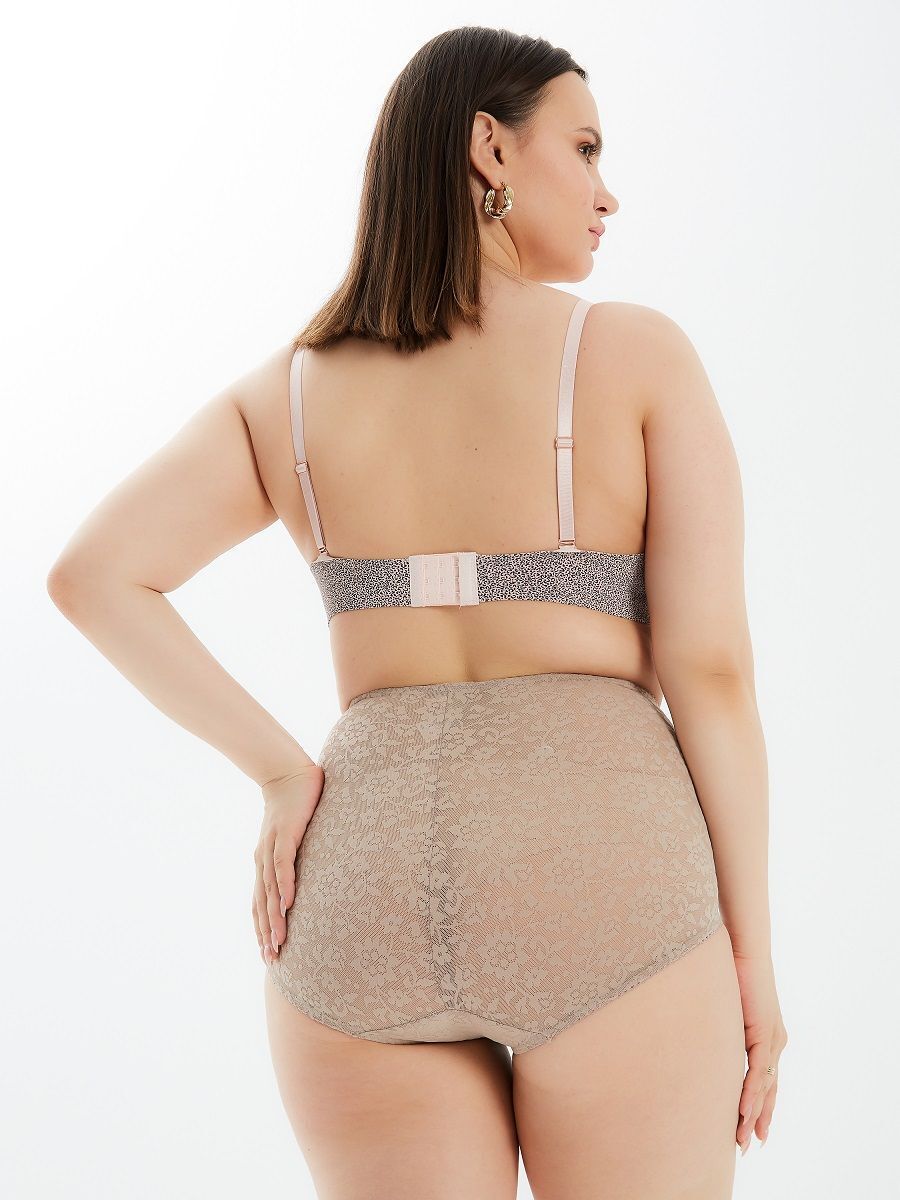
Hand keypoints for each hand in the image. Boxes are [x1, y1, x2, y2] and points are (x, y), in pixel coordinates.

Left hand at [252, 765, 324, 964]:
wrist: (288, 775)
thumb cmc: (295, 807)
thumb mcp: (295, 839)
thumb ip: (299, 859)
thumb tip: (311, 878)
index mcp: (263, 864)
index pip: (259, 903)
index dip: (262, 929)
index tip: (268, 954)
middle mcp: (262, 860)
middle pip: (261, 904)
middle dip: (265, 933)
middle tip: (272, 959)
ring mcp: (270, 848)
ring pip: (269, 890)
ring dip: (274, 917)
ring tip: (279, 940)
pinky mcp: (284, 834)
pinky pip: (282, 864)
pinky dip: (283, 885)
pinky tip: (288, 902)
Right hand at [733, 951, 787, 1153]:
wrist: (742, 947)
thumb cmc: (729, 969)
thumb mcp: (724, 1007)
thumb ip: (718, 1026)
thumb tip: (697, 1035)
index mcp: (765, 1037)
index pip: (763, 1081)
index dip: (757, 1106)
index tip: (748, 1129)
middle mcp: (774, 1042)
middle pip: (768, 1091)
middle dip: (758, 1120)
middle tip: (748, 1146)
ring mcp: (773, 1039)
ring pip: (765, 1087)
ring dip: (753, 1115)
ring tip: (743, 1139)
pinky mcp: (766, 1032)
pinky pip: (759, 1071)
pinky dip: (752, 1094)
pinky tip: (745, 1112)